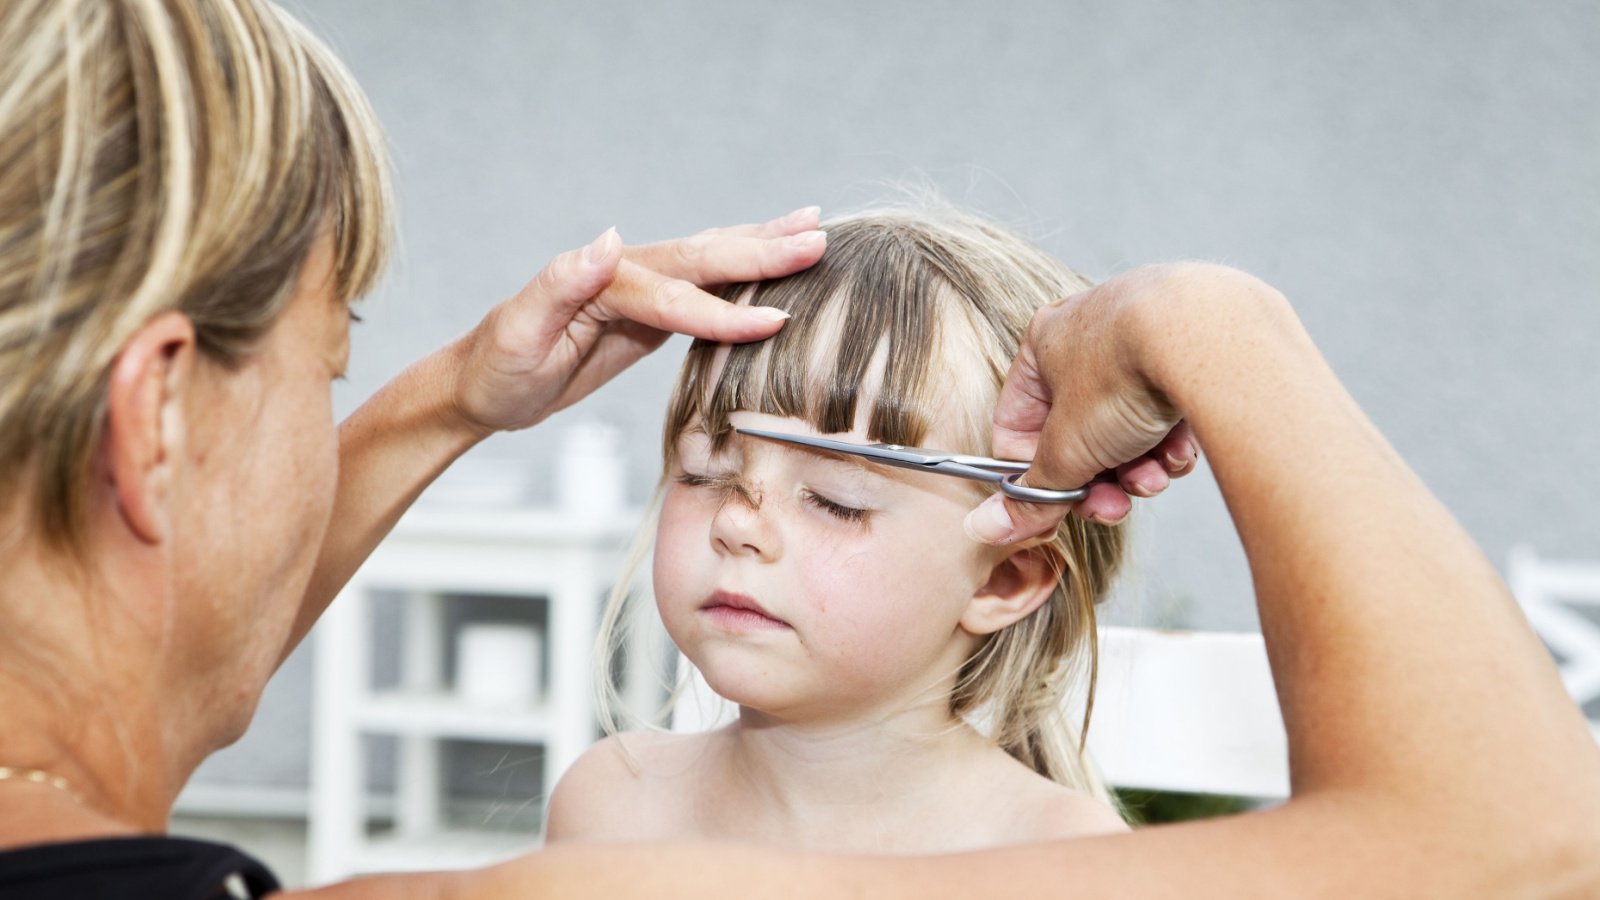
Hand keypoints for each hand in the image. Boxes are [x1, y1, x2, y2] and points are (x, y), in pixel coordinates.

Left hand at [447, 208, 826, 435]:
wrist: (480, 387)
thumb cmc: (497, 367)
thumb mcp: (518, 332)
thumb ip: (560, 284)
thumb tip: (605, 238)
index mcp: (601, 281)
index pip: (673, 295)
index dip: (723, 308)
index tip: (774, 319)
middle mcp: (625, 274)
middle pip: (703, 259)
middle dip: (762, 252)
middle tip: (818, 239)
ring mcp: (640, 290)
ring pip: (710, 261)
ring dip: (760, 244)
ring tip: (811, 226)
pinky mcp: (647, 313)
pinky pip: (705, 289)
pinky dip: (741, 272)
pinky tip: (768, 265)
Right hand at [964, 264, 1213, 543]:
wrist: (1208, 338)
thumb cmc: (1123, 373)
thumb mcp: (1067, 450)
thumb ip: (1033, 493)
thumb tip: (993, 526)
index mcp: (1042, 344)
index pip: (1019, 425)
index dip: (1035, 476)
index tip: (1057, 509)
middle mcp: (1088, 335)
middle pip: (1077, 433)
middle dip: (1097, 479)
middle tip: (1112, 505)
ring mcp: (1139, 339)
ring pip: (1124, 427)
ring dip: (1136, 467)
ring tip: (1153, 478)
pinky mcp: (1186, 352)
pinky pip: (1166, 411)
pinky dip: (1169, 441)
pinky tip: (1178, 452)